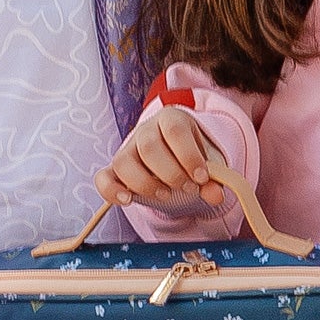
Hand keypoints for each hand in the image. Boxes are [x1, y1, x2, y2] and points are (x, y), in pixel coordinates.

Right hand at [93, 109, 228, 210]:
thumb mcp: (205, 161)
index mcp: (171, 119)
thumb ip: (213, 178)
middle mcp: (145, 130)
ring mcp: (127, 149)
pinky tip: (128, 200)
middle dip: (172, 174)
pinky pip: (103, 178)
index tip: (201, 177)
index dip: (189, 156)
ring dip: (146, 184)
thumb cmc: (190, 155)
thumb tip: (217, 194)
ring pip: (124, 162)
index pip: (174, 131)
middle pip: (150, 147)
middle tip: (188, 188)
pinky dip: (112, 191)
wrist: (174, 153)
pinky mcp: (114, 169)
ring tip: (165, 194)